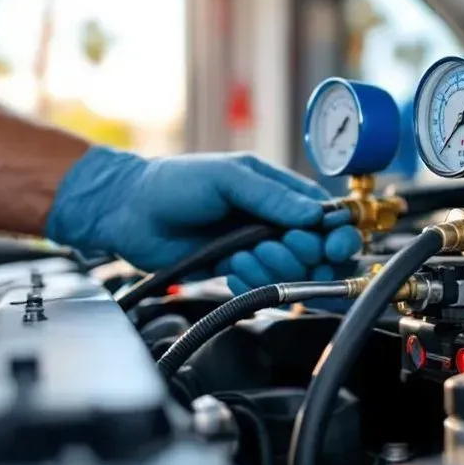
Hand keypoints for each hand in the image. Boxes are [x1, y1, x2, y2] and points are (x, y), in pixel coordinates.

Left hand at [45, 147, 362, 290]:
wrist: (127, 211)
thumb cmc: (174, 183)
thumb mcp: (228, 178)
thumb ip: (272, 196)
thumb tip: (315, 216)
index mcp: (279, 191)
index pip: (326, 216)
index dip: (336, 234)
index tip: (333, 245)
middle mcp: (272, 220)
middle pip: (316, 250)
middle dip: (301, 254)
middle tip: (273, 246)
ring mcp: (256, 247)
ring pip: (291, 272)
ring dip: (272, 268)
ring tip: (242, 254)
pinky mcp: (237, 271)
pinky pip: (262, 286)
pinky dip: (252, 282)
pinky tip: (232, 269)